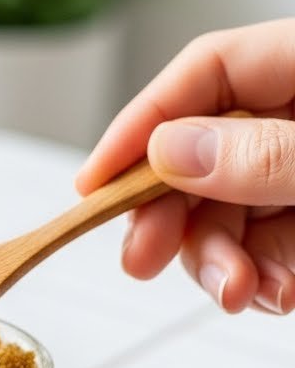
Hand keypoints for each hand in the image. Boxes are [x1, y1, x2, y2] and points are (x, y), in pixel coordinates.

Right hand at [76, 20, 294, 313]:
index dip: (141, 124)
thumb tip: (169, 151)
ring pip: (236, 210)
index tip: (93, 183)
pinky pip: (274, 247)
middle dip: (175, 215)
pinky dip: (264, 277)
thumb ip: (265, 154)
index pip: (204, 72)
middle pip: (208, 152)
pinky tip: (272, 295)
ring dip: (223, 261)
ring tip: (238, 293)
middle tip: (142, 260)